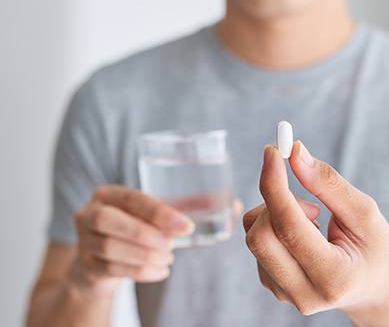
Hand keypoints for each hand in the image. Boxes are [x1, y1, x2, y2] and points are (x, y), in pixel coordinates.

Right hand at [70, 185, 194, 293]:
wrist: (99, 262)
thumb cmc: (132, 230)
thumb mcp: (149, 216)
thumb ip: (181, 209)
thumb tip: (228, 203)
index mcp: (108, 194)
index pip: (133, 199)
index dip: (160, 213)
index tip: (187, 227)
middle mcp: (89, 213)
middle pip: (108, 220)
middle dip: (145, 233)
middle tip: (171, 245)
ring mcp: (84, 241)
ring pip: (110, 247)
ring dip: (145, 255)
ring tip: (168, 258)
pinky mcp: (86, 265)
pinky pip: (112, 269)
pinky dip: (142, 272)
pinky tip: (161, 271)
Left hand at [243, 142, 388, 322]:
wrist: (374, 289)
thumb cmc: (375, 248)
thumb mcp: (365, 213)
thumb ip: (329, 184)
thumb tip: (295, 154)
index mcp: (334, 277)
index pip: (289, 228)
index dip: (275, 185)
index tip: (272, 152)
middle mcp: (305, 294)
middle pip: (260, 237)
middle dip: (276, 201)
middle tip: (309, 199)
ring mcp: (285, 295)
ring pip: (254, 238)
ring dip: (278, 214)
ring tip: (315, 221)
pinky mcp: (273, 287)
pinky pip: (257, 244)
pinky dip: (275, 226)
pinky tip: (304, 236)